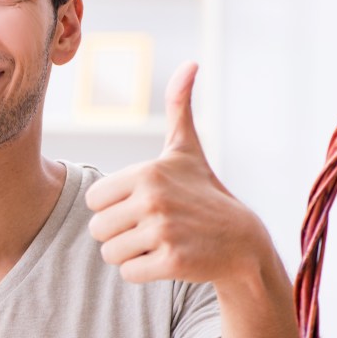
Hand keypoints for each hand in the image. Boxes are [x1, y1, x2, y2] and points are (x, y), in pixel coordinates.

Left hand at [85, 62, 263, 283]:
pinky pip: (128, 274)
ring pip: (109, 253)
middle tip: (152, 228)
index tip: (141, 205)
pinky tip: (168, 259)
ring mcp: (163, 232)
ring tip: (160, 242)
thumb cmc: (204, 194)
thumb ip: (179, 107)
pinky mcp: (171, 262)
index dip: (113, 207)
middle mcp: (153, 199)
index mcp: (146, 173)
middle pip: (96, 229)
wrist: (242, 242)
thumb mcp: (187, 151)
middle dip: (119, 234)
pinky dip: (143, 272)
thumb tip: (190, 63)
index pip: (93, 200)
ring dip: (130, 254)